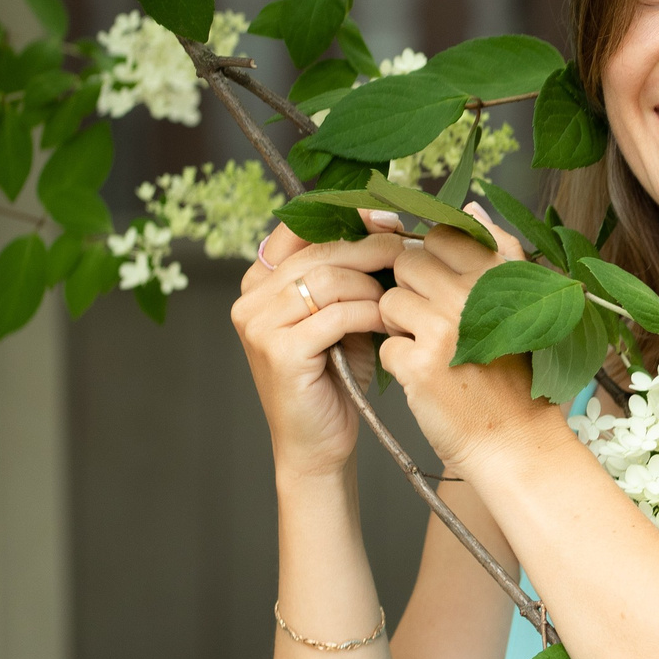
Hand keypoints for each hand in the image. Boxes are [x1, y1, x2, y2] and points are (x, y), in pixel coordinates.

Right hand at [232, 222, 393, 480]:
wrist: (320, 443)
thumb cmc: (336, 375)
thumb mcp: (342, 312)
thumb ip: (350, 271)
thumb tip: (386, 223)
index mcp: (260, 282)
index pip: (296, 227)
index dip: (344, 215)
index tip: (385, 218)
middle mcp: (250, 299)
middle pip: (318, 251)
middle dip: (370, 247)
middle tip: (409, 251)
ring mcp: (258, 325)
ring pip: (326, 279)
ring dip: (372, 285)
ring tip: (397, 299)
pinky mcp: (278, 351)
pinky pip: (335, 315)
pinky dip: (369, 314)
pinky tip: (389, 322)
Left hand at [373, 204, 557, 480]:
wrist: (515, 439)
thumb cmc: (515, 371)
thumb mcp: (523, 302)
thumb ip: (498, 250)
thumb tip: (470, 206)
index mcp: (499, 273)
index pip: (441, 234)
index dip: (430, 258)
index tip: (439, 285)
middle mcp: (472, 294)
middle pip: (406, 263)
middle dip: (409, 289)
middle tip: (431, 320)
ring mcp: (445, 328)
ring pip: (389, 301)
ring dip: (399, 324)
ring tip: (429, 348)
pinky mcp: (420, 365)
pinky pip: (386, 343)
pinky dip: (398, 361)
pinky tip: (424, 376)